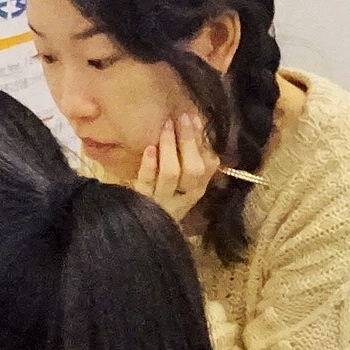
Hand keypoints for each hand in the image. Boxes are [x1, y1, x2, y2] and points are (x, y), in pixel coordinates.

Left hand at [131, 110, 221, 224]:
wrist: (141, 232)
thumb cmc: (161, 196)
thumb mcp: (179, 182)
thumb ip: (188, 157)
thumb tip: (194, 122)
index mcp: (196, 189)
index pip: (209, 166)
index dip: (203, 142)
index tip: (195, 118)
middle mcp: (183, 196)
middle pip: (193, 169)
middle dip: (188, 141)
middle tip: (182, 117)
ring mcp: (162, 199)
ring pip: (171, 174)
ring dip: (170, 147)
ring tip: (166, 126)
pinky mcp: (141, 200)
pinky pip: (146, 182)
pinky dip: (149, 165)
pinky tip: (149, 148)